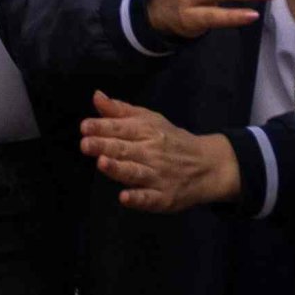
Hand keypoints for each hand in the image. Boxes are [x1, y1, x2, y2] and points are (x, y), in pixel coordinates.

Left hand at [80, 92, 241, 212]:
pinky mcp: (164, 197)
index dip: (101, 127)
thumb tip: (96, 96)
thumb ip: (120, 110)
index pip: (120, 128)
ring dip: (119, 169)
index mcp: (146, 131)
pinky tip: (124, 197)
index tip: (85, 127)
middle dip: (104, 146)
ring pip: (135, 172)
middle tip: (85, 144)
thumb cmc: (170, 139)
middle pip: (125, 149)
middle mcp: (151, 153)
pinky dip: (138, 199)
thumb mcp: (149, 119)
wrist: (210, 165)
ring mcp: (158, 176)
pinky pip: (150, 198)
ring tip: (102, 163)